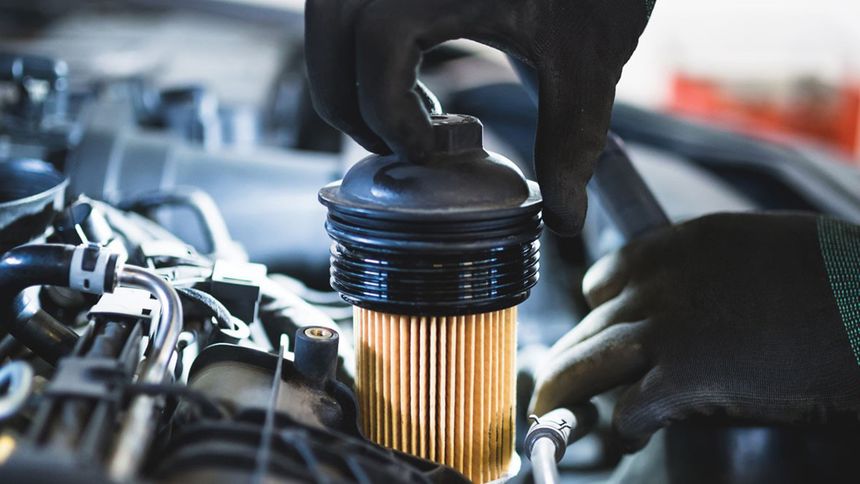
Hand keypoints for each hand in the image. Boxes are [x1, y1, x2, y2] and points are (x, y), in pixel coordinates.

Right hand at [305, 0, 652, 234]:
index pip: (376, 49)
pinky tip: (412, 74)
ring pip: (330, 11)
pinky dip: (362, 45)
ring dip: (345, 70)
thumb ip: (570, 141)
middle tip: (392, 145)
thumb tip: (563, 218)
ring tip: (399, 114)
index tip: (429, 151)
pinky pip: (354, 2)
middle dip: (345, 99)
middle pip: (330, 27)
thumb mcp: (587, 59)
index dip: (390, 114)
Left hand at [531, 213, 859, 449]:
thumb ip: (713, 269)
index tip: (597, 332)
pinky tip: (626, 436)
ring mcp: (667, 328)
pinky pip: (628, 407)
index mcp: (679, 244)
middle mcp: (660, 282)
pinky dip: (621, 427)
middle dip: (569, 360)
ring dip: (564, 393)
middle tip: (553, 386)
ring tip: (550, 416)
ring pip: (586, 363)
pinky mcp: (686, 376)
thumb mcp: (762, 247)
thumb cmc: (838, 278)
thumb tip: (695, 300)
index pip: (605, 278)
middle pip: (587, 325)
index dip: (596, 312)